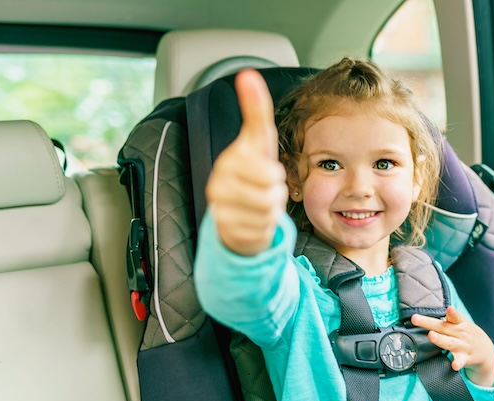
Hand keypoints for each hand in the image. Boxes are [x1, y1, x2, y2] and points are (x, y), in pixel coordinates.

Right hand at [206, 69, 289, 255]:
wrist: (236, 209)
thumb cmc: (252, 171)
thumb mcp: (258, 141)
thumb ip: (255, 109)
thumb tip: (248, 74)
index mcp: (228, 161)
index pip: (270, 173)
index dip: (275, 176)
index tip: (264, 171)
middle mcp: (217, 185)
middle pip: (271, 195)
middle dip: (275, 195)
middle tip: (264, 191)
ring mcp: (219, 210)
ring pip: (268, 214)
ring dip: (271, 212)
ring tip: (259, 204)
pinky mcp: (226, 233)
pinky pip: (261, 232)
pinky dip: (263, 229)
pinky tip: (253, 221)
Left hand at [410, 306, 493, 386]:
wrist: (486, 350)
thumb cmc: (468, 334)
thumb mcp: (462, 323)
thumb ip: (448, 318)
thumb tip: (428, 313)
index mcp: (459, 324)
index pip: (454, 317)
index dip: (451, 312)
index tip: (448, 308)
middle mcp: (460, 334)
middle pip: (443, 328)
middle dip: (428, 323)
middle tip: (415, 319)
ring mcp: (462, 346)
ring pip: (449, 343)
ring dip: (439, 340)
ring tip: (430, 336)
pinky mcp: (465, 358)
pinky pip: (460, 361)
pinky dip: (457, 363)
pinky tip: (454, 366)